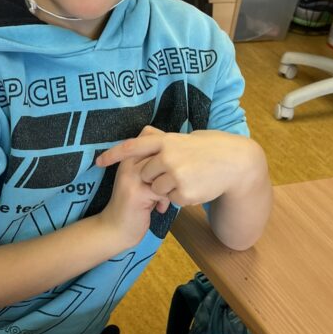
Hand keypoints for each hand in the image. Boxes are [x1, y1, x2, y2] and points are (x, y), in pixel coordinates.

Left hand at [96, 126, 253, 206]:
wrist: (234, 163)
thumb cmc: (210, 149)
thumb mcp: (186, 139)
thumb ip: (163, 140)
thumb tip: (143, 134)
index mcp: (166, 141)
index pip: (132, 146)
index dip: (113, 154)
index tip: (97, 162)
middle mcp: (167, 156)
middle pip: (145, 173)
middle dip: (154, 177)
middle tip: (175, 172)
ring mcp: (175, 175)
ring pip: (157, 188)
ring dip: (167, 188)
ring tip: (188, 179)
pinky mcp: (183, 192)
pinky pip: (171, 199)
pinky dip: (179, 197)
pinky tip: (195, 188)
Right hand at [98, 155, 170, 250]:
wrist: (115, 229)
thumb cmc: (134, 205)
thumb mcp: (140, 180)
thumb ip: (151, 165)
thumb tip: (177, 153)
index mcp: (128, 157)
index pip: (150, 136)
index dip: (164, 154)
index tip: (163, 173)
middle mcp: (128, 163)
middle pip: (161, 155)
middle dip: (171, 172)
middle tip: (167, 187)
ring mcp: (131, 177)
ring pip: (165, 172)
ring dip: (169, 187)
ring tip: (163, 198)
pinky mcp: (137, 193)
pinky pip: (164, 191)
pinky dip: (166, 201)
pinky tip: (159, 208)